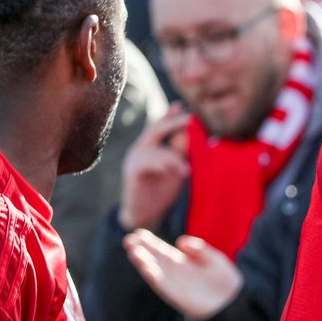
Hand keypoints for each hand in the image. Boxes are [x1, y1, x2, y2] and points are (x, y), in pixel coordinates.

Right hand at [119, 104, 190, 230]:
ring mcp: (134, 160)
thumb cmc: (160, 191)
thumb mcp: (174, 168)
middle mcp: (139, 150)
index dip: (168, 115)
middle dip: (172, 122)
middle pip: (154, 129)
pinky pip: (149, 162)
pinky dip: (164, 165)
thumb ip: (179, 151)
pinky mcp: (132, 172)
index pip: (159, 126)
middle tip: (189, 119)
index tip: (180, 105)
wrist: (145, 215)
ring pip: (156, 148)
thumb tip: (187, 131)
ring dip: (174, 159)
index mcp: (150, 147)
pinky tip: (174, 173)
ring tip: (186, 172)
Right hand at [124, 229, 242, 320]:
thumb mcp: (214, 258)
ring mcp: (173, 283)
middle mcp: (173, 271)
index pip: (161, 249)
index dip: (149, 242)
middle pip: (153, 258)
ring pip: (154, 271)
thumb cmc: (223, 279)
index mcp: (181, 260)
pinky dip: (154, 277)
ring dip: (143, 262)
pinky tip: (147, 268)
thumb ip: (199, 249)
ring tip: (133, 252)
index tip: (138, 233)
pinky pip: (162, 285)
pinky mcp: (176, 295)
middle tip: (129, 240)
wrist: (232, 301)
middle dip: (140, 250)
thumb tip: (180, 242)